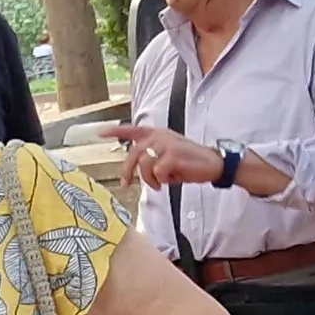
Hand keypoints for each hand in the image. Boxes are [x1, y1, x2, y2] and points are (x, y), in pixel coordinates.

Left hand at [99, 124, 224, 189]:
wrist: (214, 164)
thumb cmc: (189, 163)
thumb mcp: (167, 156)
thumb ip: (150, 157)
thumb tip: (133, 169)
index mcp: (158, 134)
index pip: (133, 130)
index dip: (116, 131)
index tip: (100, 133)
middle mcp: (160, 136)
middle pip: (133, 154)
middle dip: (128, 172)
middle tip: (126, 185)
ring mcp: (167, 144)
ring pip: (144, 165)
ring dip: (150, 180)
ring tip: (159, 184)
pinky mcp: (173, 155)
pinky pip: (157, 172)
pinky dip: (161, 180)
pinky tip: (172, 179)